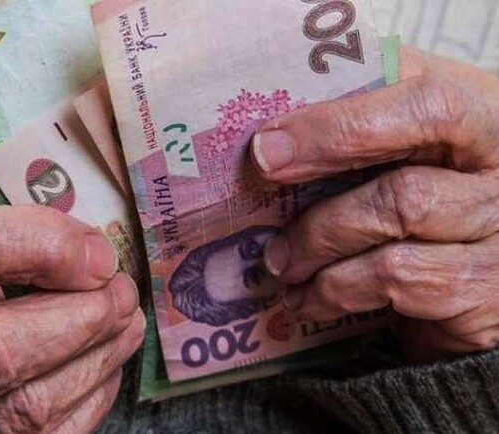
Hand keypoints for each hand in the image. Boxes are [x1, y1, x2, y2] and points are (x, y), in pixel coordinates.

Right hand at [0, 205, 144, 432]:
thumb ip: (2, 249)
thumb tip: (96, 258)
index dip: (39, 245)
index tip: (97, 255)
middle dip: (85, 318)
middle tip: (122, 294)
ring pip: (28, 408)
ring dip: (99, 359)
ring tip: (125, 322)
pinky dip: (89, 399)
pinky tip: (100, 365)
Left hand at [252, 47, 498, 362]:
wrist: (476, 255)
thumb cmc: (431, 180)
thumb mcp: (410, 133)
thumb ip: (364, 112)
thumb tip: (278, 128)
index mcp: (481, 117)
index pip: (424, 107)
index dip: (339, 128)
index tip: (268, 148)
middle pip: (405, 193)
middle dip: (320, 213)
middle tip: (264, 215)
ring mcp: (498, 238)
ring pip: (396, 249)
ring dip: (321, 252)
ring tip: (280, 264)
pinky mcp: (483, 294)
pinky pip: (400, 288)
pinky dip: (337, 293)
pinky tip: (308, 299)